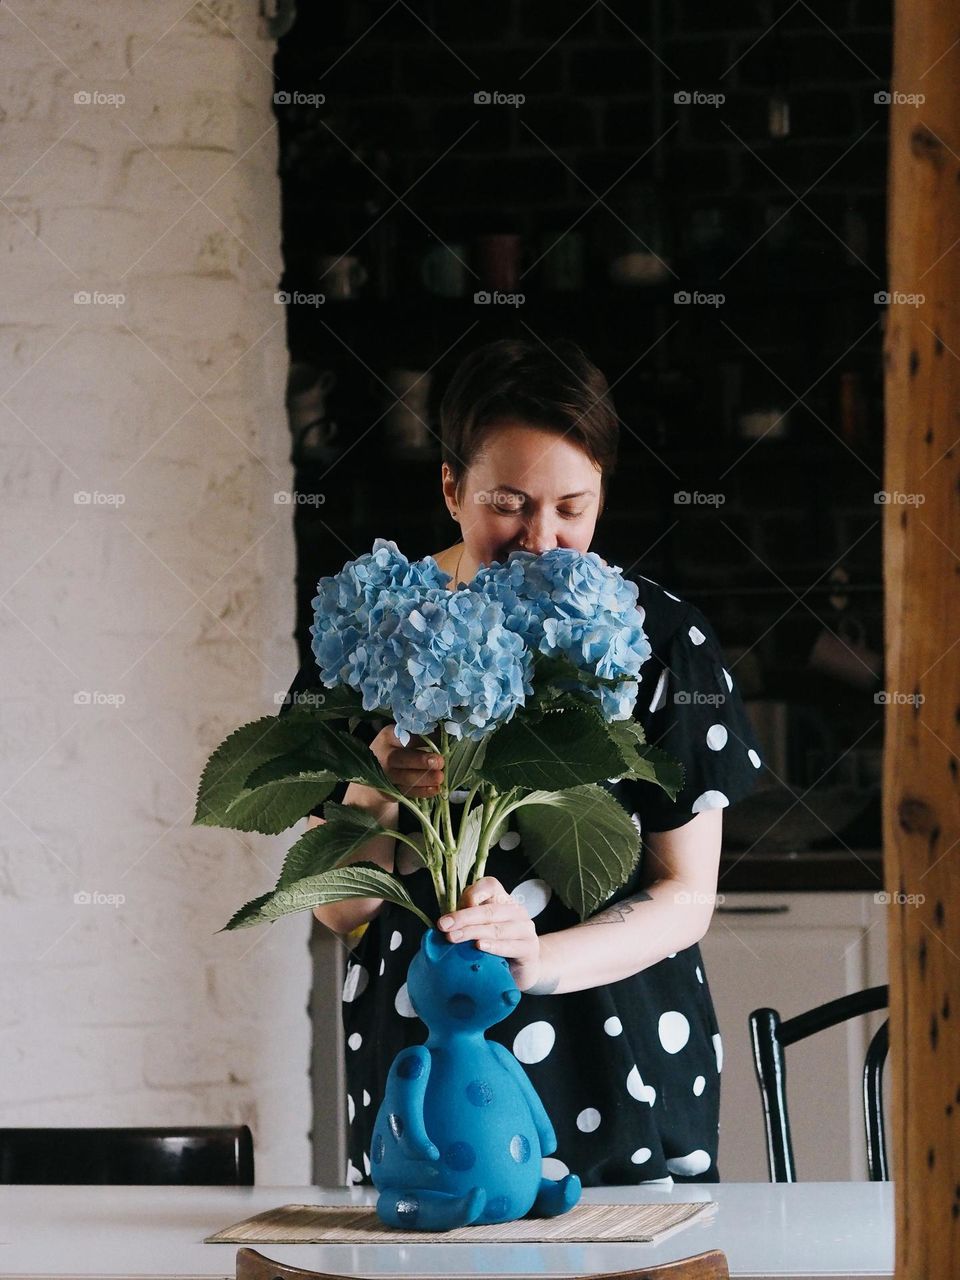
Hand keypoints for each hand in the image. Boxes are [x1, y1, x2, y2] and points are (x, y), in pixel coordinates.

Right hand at [369, 725, 443, 798]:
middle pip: (399, 758)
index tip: (442, 740)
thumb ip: (422, 738)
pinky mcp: (388, 791)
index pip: (405, 736)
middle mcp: (383, 755)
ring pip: (403, 777)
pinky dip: (421, 791)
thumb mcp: (404, 740)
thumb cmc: (397, 752)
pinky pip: (406, 792)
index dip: (424, 739)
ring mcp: (383, 775)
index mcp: (389, 736)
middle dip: (421, 760)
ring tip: (440, 777)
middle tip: (439, 762)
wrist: (375, 775)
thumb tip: (447, 736)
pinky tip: (435, 789)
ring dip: (424, 778)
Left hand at [437, 876, 543, 992]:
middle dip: (463, 917)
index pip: (490, 886)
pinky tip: (480, 946)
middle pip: (489, 910)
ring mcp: (526, 929)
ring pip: (496, 928)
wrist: (524, 970)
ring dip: (472, 932)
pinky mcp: (530, 948)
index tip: (452, 908)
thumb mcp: (481, 930)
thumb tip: (446, 921)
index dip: (472, 893)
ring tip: (454, 938)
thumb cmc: (498, 947)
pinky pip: (510, 946)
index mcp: (504, 901)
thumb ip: (468, 921)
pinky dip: (494, 946)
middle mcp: (516, 911)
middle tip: (444, 926)